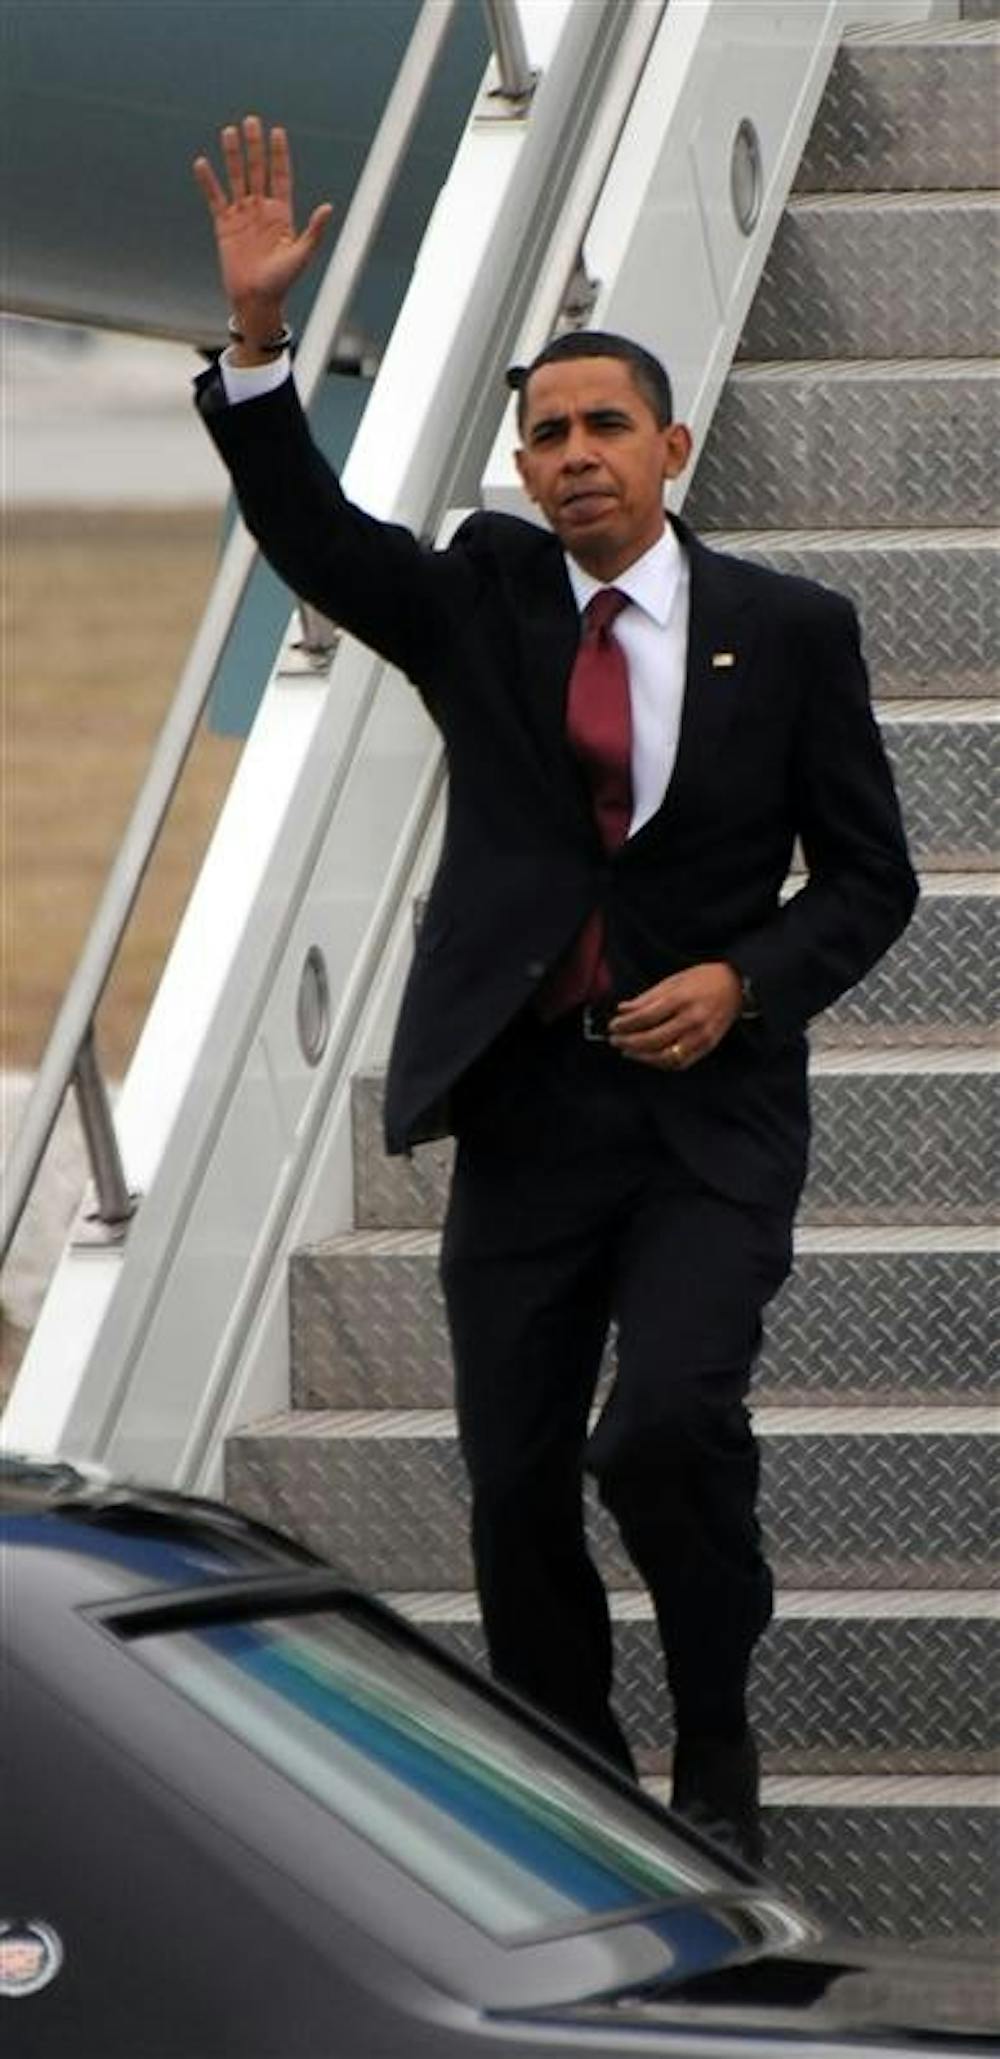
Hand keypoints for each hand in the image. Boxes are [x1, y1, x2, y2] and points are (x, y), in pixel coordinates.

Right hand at [193, 116, 332, 349]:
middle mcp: (261, 210)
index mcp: (282, 214)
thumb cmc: (282, 282)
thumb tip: (328, 208)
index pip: (280, 176)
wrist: (256, 300)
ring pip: (237, 178)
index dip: (278, 155)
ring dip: (233, 156)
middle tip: (251, 120)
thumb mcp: (302, 255)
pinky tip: (202, 163)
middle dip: (255, 146)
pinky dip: (208, 182)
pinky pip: (215, 198)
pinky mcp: (224, 225)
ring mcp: (242, 216)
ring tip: (230, 131)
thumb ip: (314, 230)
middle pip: (257, 171)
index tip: (277, 131)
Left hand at [609, 963, 741, 1070]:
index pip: (646, 1017)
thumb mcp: (673, 980)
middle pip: (653, 1039)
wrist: (737, 985)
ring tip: (628, 1051)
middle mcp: (693, 1019)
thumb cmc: (702, 979)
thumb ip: (647, 998)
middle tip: (615, 1040)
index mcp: (682, 999)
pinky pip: (681, 1063)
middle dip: (629, 1042)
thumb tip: (622, 1010)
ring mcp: (702, 1036)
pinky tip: (648, 1057)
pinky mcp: (708, 1046)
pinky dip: (661, 1064)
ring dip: (642, 1057)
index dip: (625, 1024)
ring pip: (666, 1056)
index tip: (613, 1026)